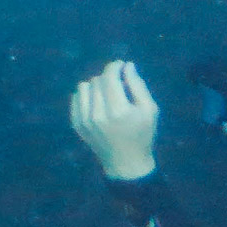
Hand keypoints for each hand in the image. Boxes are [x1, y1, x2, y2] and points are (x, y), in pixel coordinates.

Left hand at [70, 61, 159, 180]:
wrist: (125, 162)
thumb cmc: (142, 134)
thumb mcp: (149, 109)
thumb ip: (138, 85)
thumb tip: (127, 65)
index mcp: (118, 111)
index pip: (109, 77)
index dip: (115, 67)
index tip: (121, 65)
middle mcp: (98, 114)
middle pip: (97, 80)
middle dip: (109, 78)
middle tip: (119, 86)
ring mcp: (84, 120)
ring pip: (84, 86)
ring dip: (96, 86)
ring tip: (108, 95)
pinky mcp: (76, 124)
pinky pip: (76, 97)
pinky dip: (87, 96)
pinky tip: (97, 104)